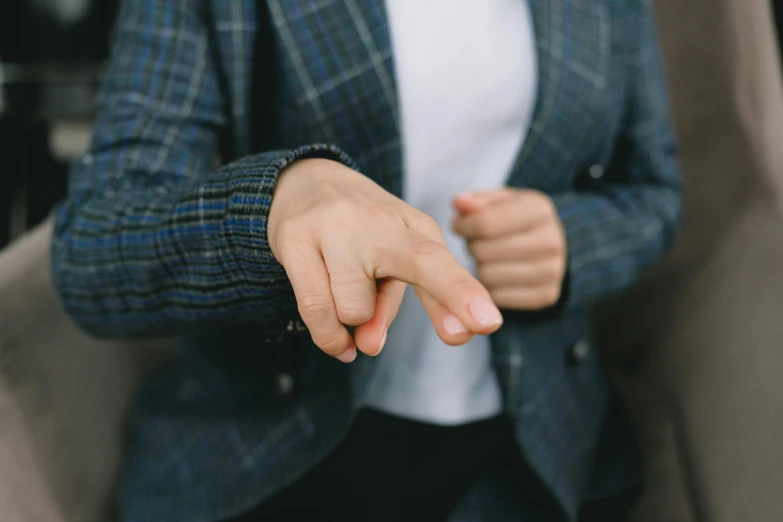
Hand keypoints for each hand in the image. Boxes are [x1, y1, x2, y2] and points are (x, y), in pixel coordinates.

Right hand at [267, 159, 503, 362]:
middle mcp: (375, 221)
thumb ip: (397, 304)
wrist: (305, 183)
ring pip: (353, 310)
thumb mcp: (396, 260)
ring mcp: (332, 227)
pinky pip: (315, 310)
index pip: (438, 260)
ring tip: (346, 293)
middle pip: (410, 267)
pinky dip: (330, 337)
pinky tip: (339, 342)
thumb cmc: (364, 234)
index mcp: (412, 226)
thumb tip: (369, 346)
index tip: (487, 323)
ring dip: (353, 321)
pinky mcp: (294, 239)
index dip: (462, 293)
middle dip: (433, 298)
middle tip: (439, 328)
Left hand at [451, 189, 566, 310]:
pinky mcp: (547, 296)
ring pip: (487, 276)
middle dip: (473, 246)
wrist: (549, 246)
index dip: (463, 225)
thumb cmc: (515, 219)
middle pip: (484, 251)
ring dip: (480, 267)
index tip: (458, 225)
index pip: (486, 223)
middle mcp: (551, 241)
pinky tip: (498, 273)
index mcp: (539, 210)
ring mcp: (552, 271)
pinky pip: (497, 297)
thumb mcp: (500, 201)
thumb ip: (477, 200)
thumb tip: (459, 202)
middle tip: (476, 242)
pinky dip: (490, 288)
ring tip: (488, 256)